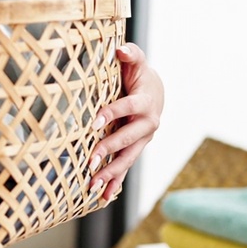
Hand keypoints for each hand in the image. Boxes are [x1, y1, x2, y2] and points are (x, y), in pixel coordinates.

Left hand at [88, 42, 163, 202]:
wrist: (155, 92)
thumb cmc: (139, 74)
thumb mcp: (136, 60)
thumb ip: (130, 54)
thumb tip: (120, 50)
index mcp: (144, 102)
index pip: (127, 108)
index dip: (112, 113)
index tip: (95, 122)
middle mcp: (147, 124)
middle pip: (127, 139)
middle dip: (109, 150)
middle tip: (91, 161)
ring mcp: (142, 140)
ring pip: (127, 158)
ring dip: (111, 173)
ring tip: (93, 186)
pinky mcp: (136, 149)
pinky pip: (126, 168)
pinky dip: (116, 183)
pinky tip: (103, 197)